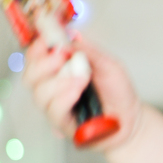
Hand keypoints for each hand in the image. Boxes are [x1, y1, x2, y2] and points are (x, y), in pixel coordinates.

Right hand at [22, 36, 142, 151]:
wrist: (132, 117)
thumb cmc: (119, 92)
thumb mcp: (108, 64)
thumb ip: (88, 51)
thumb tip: (68, 38)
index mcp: (61, 69)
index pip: (36, 57)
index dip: (37, 46)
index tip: (46, 38)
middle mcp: (53, 87)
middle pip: (30, 75)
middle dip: (43, 63)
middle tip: (62, 57)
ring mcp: (56, 106)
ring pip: (40, 93)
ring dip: (60, 81)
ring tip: (82, 77)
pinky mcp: (63, 124)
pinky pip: (54, 110)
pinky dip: (64, 97)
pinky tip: (76, 91)